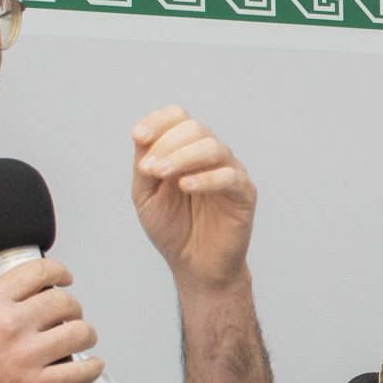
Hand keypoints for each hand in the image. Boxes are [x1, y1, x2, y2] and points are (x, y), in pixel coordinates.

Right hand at [0, 259, 101, 382]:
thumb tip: (18, 305)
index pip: (38, 272)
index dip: (59, 273)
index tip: (64, 278)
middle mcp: (9, 325)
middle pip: (64, 302)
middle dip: (73, 309)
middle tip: (71, 316)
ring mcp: (24, 357)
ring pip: (79, 333)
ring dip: (85, 335)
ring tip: (81, 340)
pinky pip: (79, 372)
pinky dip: (91, 369)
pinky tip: (90, 368)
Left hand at [131, 106, 257, 290]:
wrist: (194, 265)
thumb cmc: (173, 229)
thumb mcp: (146, 196)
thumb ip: (144, 166)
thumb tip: (141, 137)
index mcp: (186, 150)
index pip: (177, 117)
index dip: (157, 122)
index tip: (137, 137)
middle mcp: (210, 155)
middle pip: (194, 128)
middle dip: (166, 144)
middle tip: (149, 170)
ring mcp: (230, 171)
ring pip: (212, 147)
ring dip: (181, 157)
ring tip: (161, 175)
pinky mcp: (244, 193)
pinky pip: (230, 176)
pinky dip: (206, 178)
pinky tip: (186, 187)